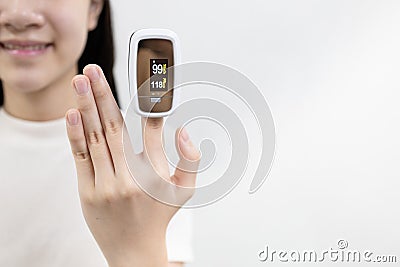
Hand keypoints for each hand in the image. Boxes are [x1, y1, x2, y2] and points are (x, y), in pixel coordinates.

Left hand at [65, 64, 200, 266]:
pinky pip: (82, 157)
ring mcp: (108, 183)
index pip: (152, 127)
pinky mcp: (88, 191)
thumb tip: (182, 129)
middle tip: (94, 70)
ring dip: (87, 105)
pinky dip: (76, 133)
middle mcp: (131, 176)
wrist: (134, 249)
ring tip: (80, 81)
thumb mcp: (186, 190)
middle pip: (116, 126)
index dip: (148, 99)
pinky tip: (73, 112)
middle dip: (104, 94)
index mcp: (156, 172)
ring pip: (96, 137)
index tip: (143, 76)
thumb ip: (191, 159)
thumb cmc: (159, 215)